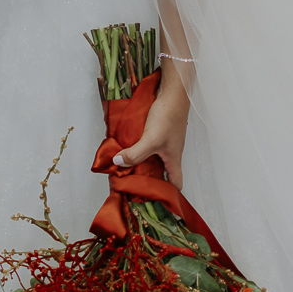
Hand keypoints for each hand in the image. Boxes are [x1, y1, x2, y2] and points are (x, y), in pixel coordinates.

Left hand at [113, 66, 188, 189]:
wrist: (173, 91)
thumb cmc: (168, 117)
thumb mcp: (150, 139)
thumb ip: (135, 153)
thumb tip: (117, 164)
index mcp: (173, 160)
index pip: (175, 185)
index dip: (167, 195)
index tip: (152, 200)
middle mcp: (171, 153)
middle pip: (162, 173)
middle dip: (148, 179)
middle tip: (131, 183)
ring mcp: (166, 141)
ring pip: (154, 158)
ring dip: (142, 162)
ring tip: (125, 166)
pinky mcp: (160, 130)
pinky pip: (149, 145)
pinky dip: (139, 148)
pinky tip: (127, 146)